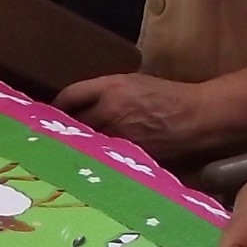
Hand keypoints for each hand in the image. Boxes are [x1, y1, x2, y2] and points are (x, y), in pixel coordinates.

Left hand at [54, 70, 223, 164]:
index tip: (50, 112)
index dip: (56, 105)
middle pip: (70, 123)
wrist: (196, 118)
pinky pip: (102, 159)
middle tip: (54, 134)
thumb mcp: (134, 83)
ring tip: (70, 150)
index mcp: (111, 88)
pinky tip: (94, 162)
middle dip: (62, 130)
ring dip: (76, 147)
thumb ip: (106, 92)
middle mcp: (109, 112)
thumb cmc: (168, 97)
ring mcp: (117, 137)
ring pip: (84, 144)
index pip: (69, 96)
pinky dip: (96, 160)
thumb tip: (82, 104)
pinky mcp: (126, 157)